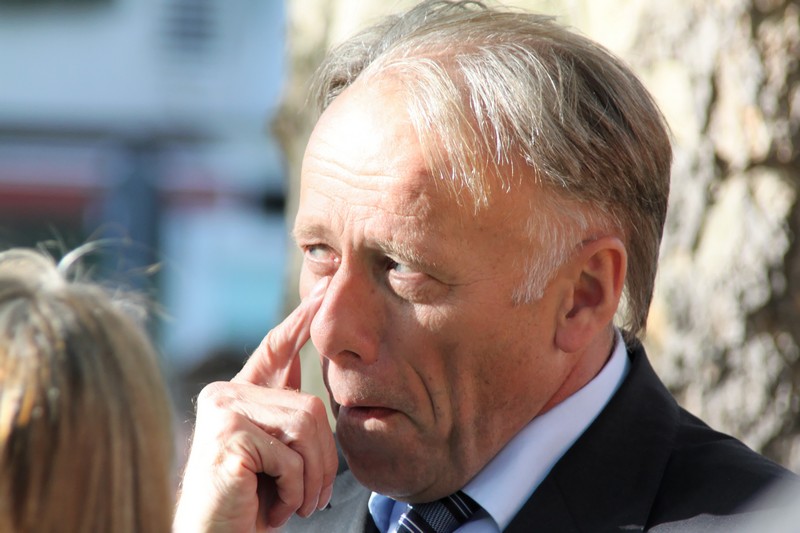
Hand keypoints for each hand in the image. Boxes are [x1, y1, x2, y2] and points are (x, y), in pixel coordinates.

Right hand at [174, 277, 336, 532]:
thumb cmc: (247, 503)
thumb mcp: (273, 454)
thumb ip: (284, 412)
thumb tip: (304, 362)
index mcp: (237, 394)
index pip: (276, 348)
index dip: (302, 321)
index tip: (324, 293)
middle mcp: (225, 394)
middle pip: (310, 405)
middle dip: (323, 458)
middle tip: (314, 499)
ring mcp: (223, 412)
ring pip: (306, 427)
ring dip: (311, 478)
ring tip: (295, 505)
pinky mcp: (228, 438)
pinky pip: (290, 457)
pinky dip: (294, 491)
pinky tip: (275, 509)